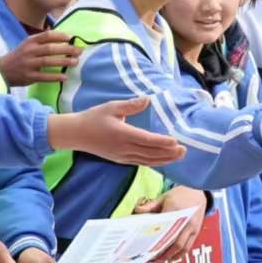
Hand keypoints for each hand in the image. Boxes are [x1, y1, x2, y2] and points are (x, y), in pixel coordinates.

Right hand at [0, 31, 83, 86]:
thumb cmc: (20, 56)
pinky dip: (54, 77)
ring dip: (63, 61)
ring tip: (75, 62)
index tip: (72, 38)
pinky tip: (64, 77)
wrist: (1, 70)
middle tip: (79, 51)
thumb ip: (42, 42)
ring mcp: (28, 64)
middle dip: (66, 49)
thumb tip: (65, 39)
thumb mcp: (28, 45)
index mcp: (30, 42)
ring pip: (48, 61)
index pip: (47, 35)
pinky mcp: (28, 76)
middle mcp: (29, 51)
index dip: (60, 36)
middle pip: (50, 48)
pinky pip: (43, 76)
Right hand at [48, 97, 185, 167]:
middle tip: (184, 150)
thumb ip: (131, 105)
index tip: (176, 141)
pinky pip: (141, 163)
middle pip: (150, 153)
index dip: (162, 142)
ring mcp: (122, 156)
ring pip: (147, 161)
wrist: (76, 134)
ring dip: (164, 159)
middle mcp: (123, 148)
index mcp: (122, 134)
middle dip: (169, 153)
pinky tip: (163, 160)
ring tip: (179, 156)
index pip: (146, 140)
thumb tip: (148, 100)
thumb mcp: (111, 107)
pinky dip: (154, 162)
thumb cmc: (93, 118)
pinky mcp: (120, 160)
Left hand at [134, 187, 205, 258]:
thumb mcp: (164, 197)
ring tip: (161, 260)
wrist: (198, 191)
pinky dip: (180, 253)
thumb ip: (150, 206)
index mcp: (176, 211)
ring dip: (172, 256)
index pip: (164, 230)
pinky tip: (172, 256)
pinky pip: (188, 246)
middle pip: (175, 243)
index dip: (156, 241)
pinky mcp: (196, 231)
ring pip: (183, 247)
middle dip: (164, 254)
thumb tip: (136, 212)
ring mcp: (192, 228)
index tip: (147, 248)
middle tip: (152, 258)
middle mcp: (186, 221)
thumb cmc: (180, 194)